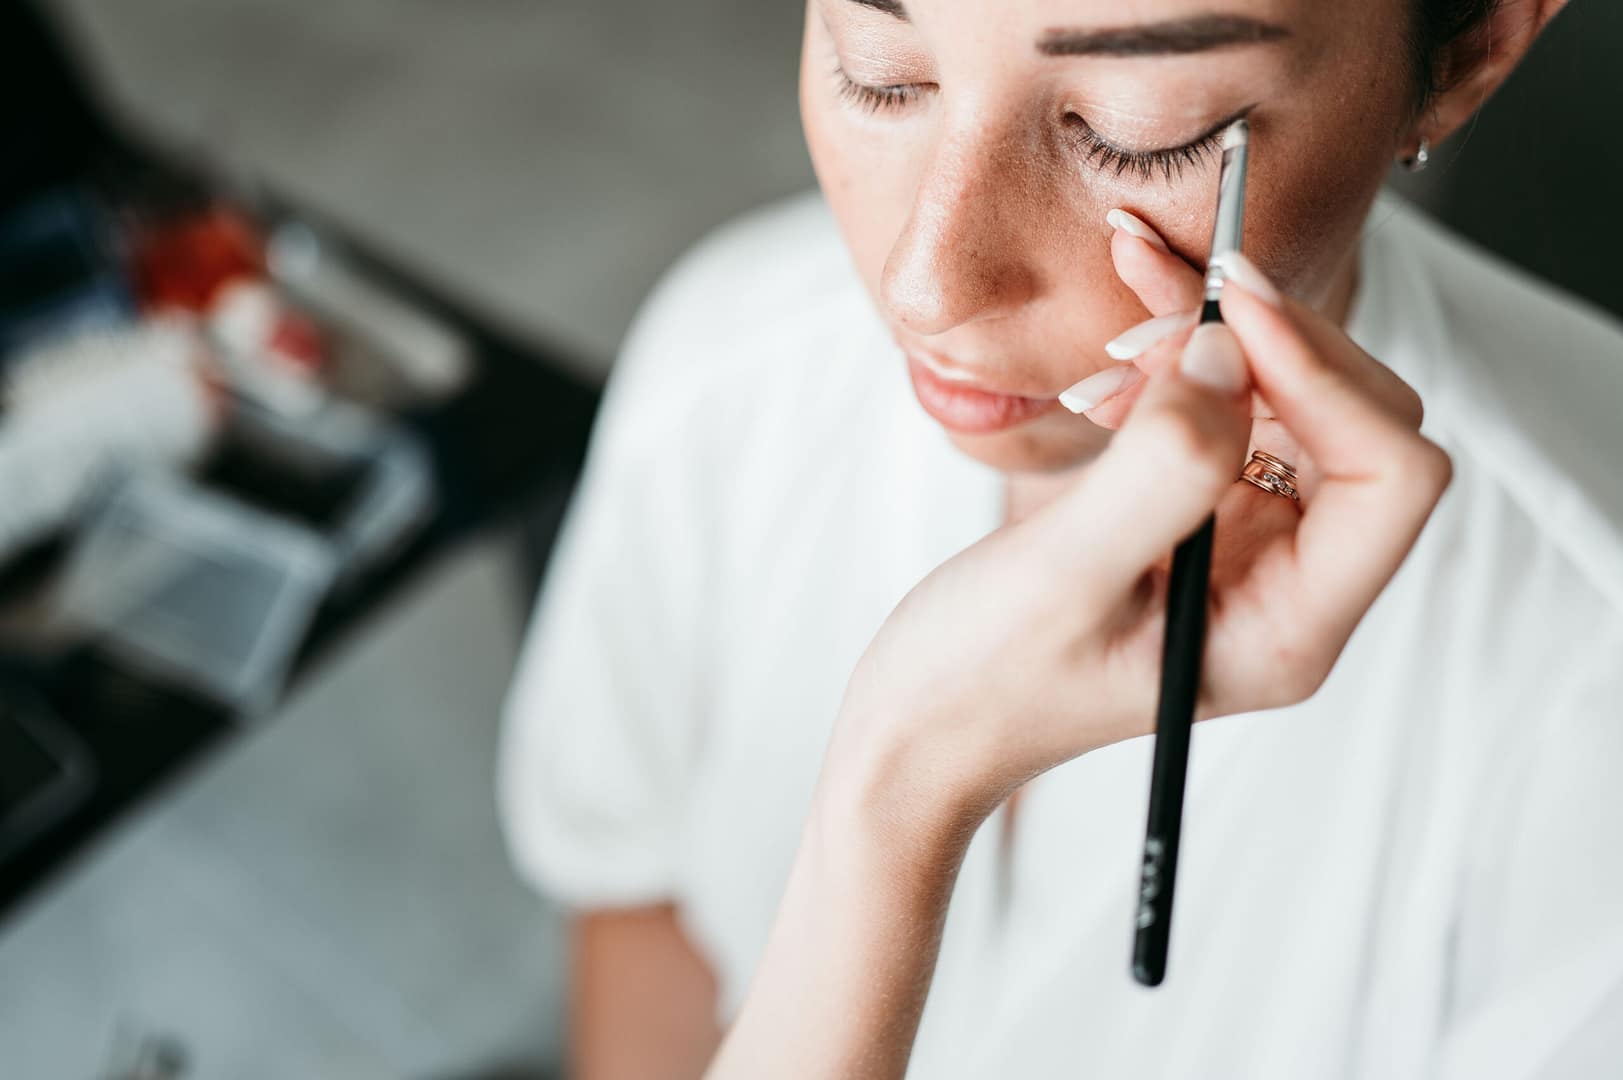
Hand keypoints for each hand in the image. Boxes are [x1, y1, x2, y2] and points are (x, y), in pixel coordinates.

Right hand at [824, 245, 1453, 839]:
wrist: (922, 726)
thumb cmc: (981, 682)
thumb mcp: (1062, 576)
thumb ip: (1160, 469)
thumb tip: (1227, 353)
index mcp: (1286, 629)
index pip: (1389, 478)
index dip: (1327, 378)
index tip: (1229, 314)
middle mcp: (1287, 588)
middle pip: (1353, 423)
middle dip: (1268, 347)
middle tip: (1163, 305)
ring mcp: (1245, 551)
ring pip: (1289, 403)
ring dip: (1215, 345)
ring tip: (1120, 330)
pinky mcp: (1195, 519)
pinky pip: (1223, 414)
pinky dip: (1176, 368)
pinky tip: (1107, 370)